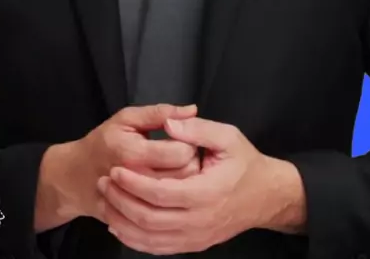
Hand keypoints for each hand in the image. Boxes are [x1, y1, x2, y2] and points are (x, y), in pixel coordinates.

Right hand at [62, 103, 200, 221]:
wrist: (75, 178)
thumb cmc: (103, 142)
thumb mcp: (126, 119)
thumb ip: (159, 113)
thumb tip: (192, 110)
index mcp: (134, 152)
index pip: (180, 152)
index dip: (189, 142)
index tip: (185, 138)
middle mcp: (137, 181)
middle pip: (185, 176)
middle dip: (191, 162)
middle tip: (183, 154)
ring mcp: (137, 203)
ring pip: (180, 196)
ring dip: (186, 182)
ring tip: (177, 170)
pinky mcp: (137, 219)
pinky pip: (167, 212)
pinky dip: (173, 201)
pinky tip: (168, 189)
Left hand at [96, 115, 279, 253]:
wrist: (265, 196)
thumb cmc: (245, 162)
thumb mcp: (227, 136)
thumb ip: (197, 128)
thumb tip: (169, 123)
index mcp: (207, 192)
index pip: (161, 193)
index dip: (134, 183)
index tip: (115, 169)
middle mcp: (200, 220)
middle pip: (150, 219)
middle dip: (122, 201)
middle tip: (104, 182)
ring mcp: (196, 237)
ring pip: (151, 239)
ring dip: (124, 222)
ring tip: (106, 200)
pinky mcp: (194, 244)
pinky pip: (159, 248)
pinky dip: (136, 240)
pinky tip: (121, 225)